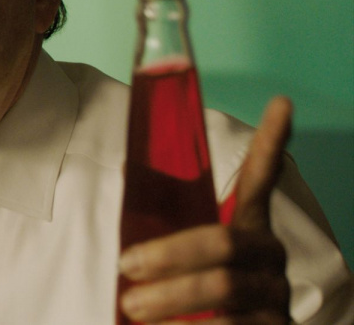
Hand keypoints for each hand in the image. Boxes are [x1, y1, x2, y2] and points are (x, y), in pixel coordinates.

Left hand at [119, 97, 292, 322]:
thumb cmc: (196, 293)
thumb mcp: (183, 254)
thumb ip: (166, 221)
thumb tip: (128, 174)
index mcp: (251, 227)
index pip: (262, 179)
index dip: (273, 142)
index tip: (281, 102)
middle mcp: (269, 257)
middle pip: (222, 244)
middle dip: (169, 254)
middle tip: (126, 265)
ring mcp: (275, 297)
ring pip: (222, 291)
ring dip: (170, 299)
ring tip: (132, 306)